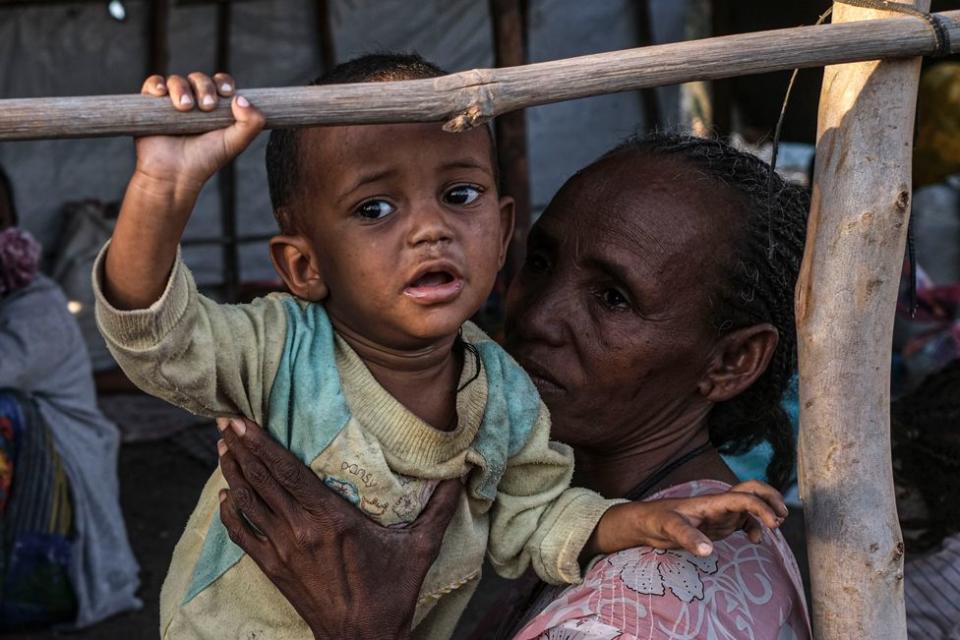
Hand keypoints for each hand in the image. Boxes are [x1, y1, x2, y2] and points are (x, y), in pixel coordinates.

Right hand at [135, 72, 263, 193]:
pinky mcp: (150, 106)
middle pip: (200, 79)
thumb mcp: (235, 143)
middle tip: (207, 106)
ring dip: (182, 88)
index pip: (220, 83)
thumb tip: (241, 98)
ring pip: (176, 80)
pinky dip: (156, 84)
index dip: (224, 83)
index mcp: (215, 108)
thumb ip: (252, 123)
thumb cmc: (206, 159)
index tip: (226, 93)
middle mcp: (194, 102)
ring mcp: (171, 103)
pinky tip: (161, 93)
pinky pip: (152, 85)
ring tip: (186, 108)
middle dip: (205, 87)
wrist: (175, 175)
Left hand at [216, 417, 461, 639]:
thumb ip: (440, 508)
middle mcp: (301, 530)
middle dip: (241, 448)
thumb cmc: (392, 592)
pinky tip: (224, 497)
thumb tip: (461, 474)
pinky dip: (230, 514)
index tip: (243, 421)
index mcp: (332, 518)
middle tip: (224, 420)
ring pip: (248, 503)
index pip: (288, 471)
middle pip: (262, 480)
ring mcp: (283, 551)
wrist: (363, 639)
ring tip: (222, 447)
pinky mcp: (274, 569)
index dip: (262, 444)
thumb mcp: (421, 547)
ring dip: (233, 473)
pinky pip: (243, 536)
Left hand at [589, 480, 787, 557]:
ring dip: (767, 511)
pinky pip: (744, 522)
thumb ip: (688, 538)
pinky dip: (756, 528)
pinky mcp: (720, 525)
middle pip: (752, 489)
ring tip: (777, 525)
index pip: (743, 496)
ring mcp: (721, 514)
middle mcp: (720, 504)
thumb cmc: (657, 520)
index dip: (761, 507)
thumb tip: (708, 552)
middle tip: (782, 516)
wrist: (647, 523)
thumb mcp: (669, 529)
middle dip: (772, 497)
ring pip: (751, 505)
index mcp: (712, 501)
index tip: (774, 524)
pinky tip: (756, 541)